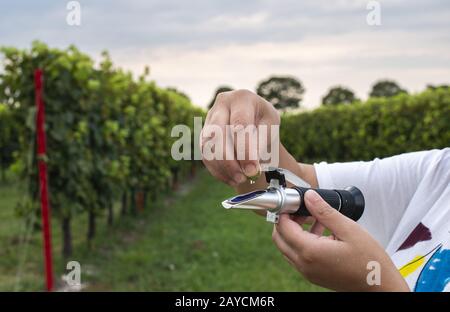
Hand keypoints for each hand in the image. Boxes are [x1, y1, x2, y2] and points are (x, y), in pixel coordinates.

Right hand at [200, 89, 279, 186]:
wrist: (253, 118)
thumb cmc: (264, 121)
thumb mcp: (270, 126)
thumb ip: (261, 142)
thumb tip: (250, 165)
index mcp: (242, 99)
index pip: (240, 124)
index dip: (245, 149)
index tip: (252, 169)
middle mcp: (222, 105)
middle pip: (218, 134)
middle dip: (230, 160)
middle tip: (243, 177)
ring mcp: (210, 119)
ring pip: (208, 146)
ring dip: (223, 168)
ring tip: (239, 180)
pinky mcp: (204, 134)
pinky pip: (205, 155)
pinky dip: (218, 170)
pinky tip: (231, 179)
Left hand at [272, 190, 408, 291]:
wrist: (380, 286)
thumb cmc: (369, 261)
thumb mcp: (348, 229)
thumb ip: (324, 212)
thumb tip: (308, 197)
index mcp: (310, 252)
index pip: (283, 228)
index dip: (285, 212)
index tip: (293, 202)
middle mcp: (304, 264)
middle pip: (279, 238)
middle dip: (285, 221)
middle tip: (300, 210)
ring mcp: (307, 272)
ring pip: (286, 248)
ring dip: (293, 232)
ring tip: (314, 219)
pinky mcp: (313, 275)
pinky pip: (297, 256)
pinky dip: (301, 242)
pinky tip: (320, 232)